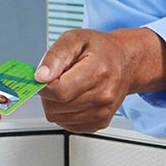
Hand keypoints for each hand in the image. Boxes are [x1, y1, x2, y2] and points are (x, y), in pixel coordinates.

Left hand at [34, 27, 165, 133]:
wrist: (125, 63)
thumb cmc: (101, 50)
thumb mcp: (75, 39)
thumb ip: (55, 56)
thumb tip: (40, 76)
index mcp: (97, 72)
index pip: (58, 91)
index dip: (44, 85)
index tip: (45, 77)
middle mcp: (103, 96)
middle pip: (55, 107)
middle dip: (48, 94)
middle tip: (58, 79)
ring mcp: (102, 112)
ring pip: (58, 118)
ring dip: (55, 104)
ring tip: (68, 87)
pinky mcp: (99, 123)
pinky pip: (67, 125)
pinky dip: (64, 113)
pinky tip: (74, 98)